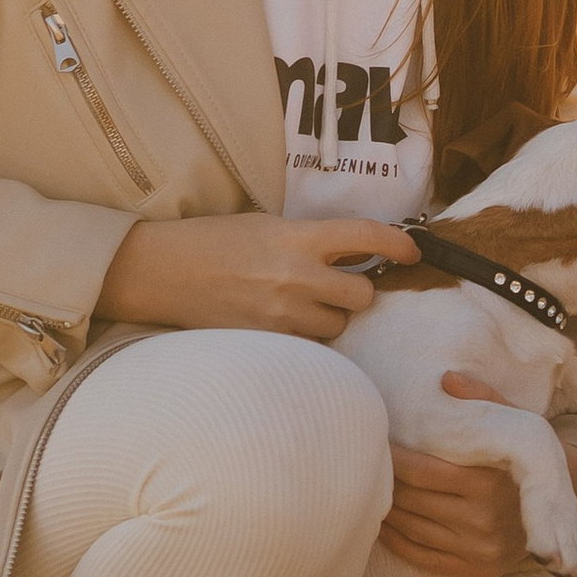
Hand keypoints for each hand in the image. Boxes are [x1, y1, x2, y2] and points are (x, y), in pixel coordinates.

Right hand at [94, 211, 415, 341]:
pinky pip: (308, 349)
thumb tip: (351, 255)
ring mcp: (281, 315)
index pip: (367, 236)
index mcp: (298, 237)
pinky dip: (305, 343)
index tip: (414, 251)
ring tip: (301, 310)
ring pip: (336, 329)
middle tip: (337, 289)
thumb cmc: (213, 242)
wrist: (162, 270)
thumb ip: (310, 241)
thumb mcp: (268, 227)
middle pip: (361, 297)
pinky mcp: (266, 343)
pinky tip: (285, 328)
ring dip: (329, 321)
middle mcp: (296, 276)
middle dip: (355, 295)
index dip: (399, 244)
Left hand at [377, 376, 576, 576]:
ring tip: (372, 491)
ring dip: (387, 510)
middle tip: (367, 466)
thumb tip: (446, 379)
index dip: (393, 459)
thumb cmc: (528, 459)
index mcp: (489, 482)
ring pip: (413, 529)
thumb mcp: (516, 422)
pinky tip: (385, 524)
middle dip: (386, 482)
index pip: (421, 472)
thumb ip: (483, 398)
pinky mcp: (477, 568)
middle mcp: (484, 519)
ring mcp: (480, 548)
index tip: (378, 445)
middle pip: (412, 501)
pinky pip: (423, 556)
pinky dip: (397, 541)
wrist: (560, 508)